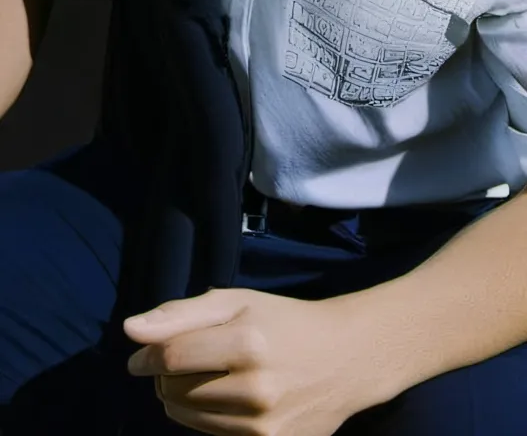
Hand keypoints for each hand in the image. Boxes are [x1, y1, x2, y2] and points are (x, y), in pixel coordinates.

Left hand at [124, 289, 391, 435]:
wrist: (345, 357)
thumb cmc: (285, 320)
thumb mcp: (237, 301)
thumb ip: (181, 314)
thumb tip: (130, 330)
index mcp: (248, 343)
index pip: (169, 358)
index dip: (146, 357)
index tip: (141, 356)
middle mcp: (255, 391)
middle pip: (173, 392)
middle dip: (168, 375)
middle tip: (192, 358)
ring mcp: (264, 428)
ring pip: (187, 418)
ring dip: (182, 397)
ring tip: (210, 375)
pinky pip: (211, 435)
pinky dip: (205, 415)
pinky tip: (226, 396)